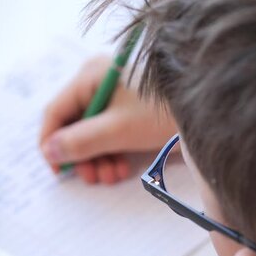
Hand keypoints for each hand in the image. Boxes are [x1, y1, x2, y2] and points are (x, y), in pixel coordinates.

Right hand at [40, 55, 176, 183]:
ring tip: (111, 176)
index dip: (51, 142)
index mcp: (90, 76)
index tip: (58, 170)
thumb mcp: (117, 130)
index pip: (55, 111)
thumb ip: (80, 141)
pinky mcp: (128, 113)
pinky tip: (121, 169)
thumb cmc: (160, 113)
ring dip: (98, 159)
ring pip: (91, 135)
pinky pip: (108, 135)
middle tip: (92, 178)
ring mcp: (114, 98)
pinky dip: (111, 154)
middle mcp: (98, 83)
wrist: (206, 112)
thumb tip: (49, 151)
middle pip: (73, 125)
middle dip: (82, 156)